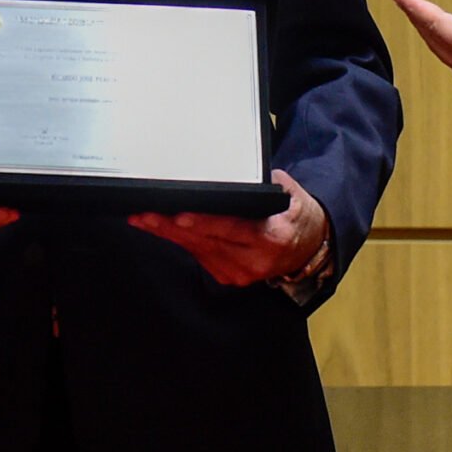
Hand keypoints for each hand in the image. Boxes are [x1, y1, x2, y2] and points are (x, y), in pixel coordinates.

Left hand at [129, 169, 329, 287]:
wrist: (307, 246)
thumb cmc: (294, 214)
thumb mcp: (290, 193)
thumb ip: (265, 184)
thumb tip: (236, 174)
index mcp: (272, 237)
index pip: (232, 229)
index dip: (204, 223)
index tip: (180, 216)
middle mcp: (254, 260)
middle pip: (206, 241)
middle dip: (172, 227)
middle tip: (145, 213)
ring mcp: (240, 272)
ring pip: (197, 250)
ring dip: (169, 234)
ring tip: (144, 218)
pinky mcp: (228, 276)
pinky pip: (199, 256)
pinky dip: (181, 241)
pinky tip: (161, 229)